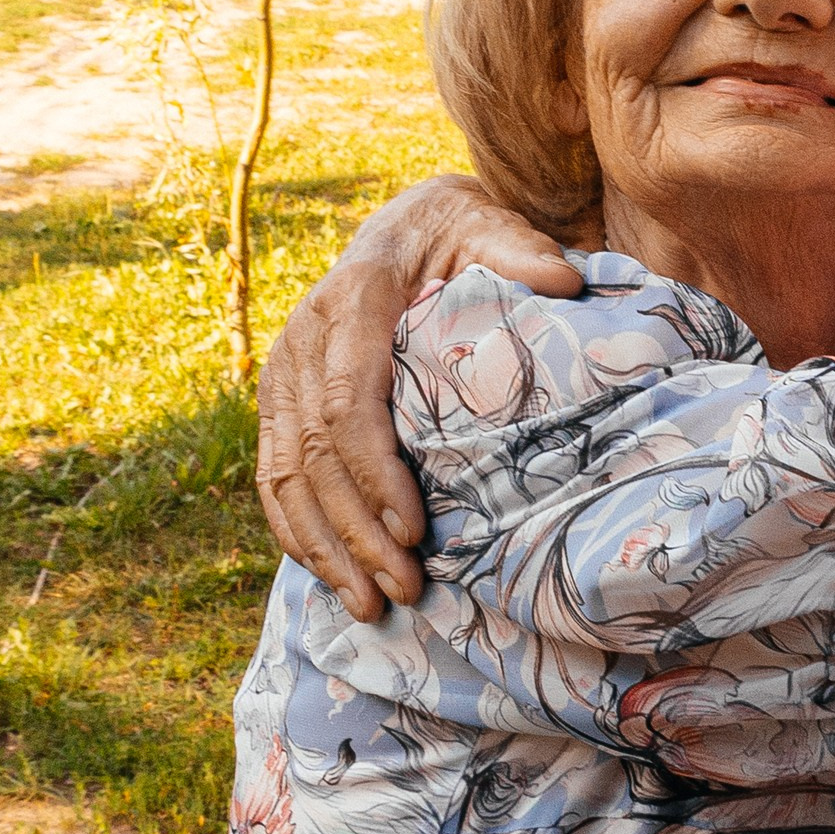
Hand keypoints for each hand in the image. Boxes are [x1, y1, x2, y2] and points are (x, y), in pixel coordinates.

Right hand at [255, 173, 581, 613]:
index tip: (415, 531)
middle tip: (403, 591)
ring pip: (287, 475)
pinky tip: (329, 577)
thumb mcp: (492, 229)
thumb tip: (561, 282)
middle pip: (316, 454)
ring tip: (370, 606)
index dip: (376, 474)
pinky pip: (273, 475)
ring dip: (326, 548)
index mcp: (354, 299)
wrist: (409, 227)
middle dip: (357, 531)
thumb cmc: (462, 236)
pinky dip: (297, 531)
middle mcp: (304, 338)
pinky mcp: (279, 400)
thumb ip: (521, 253)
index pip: (350, 403)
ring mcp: (284, 372)